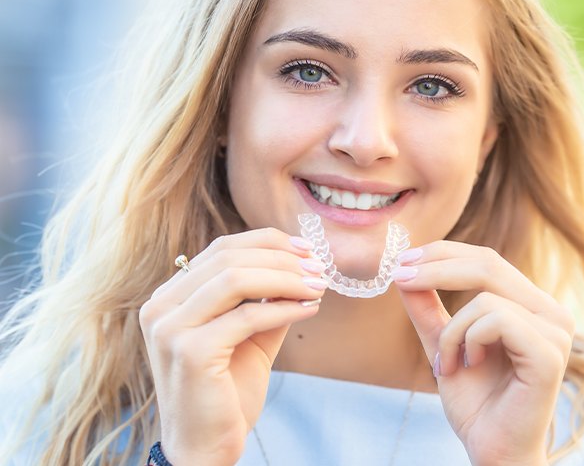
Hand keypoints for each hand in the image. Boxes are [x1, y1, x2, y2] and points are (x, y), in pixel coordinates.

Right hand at [139, 228, 326, 464]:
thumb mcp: (249, 335)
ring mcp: (170, 328)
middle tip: (319, 268)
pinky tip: (310, 309)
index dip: (267, 242)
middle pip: (228, 257)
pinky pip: (248, 316)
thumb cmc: (226, 392)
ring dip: (286, 278)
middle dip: (282, 258)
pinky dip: (285, 308)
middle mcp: (160, 306)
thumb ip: (266, 299)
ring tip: (318, 286)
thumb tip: (303, 266)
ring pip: (236, 279)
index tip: (306, 249)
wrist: (205, 449)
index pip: (221, 248)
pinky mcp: (190, 352)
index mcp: (170, 297)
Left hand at [394, 241, 573, 465]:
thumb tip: (404, 270)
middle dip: (436, 267)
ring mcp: (555, 332)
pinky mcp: (550, 353)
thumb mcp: (442, 343)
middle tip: (401, 277)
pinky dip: (467, 340)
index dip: (443, 253)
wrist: (492, 451)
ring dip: (451, 330)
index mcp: (530, 305)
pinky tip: (469, 366)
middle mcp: (550, 312)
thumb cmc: (475, 401)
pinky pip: (496, 320)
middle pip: (488, 263)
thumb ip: (427, 308)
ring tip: (447, 363)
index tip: (403, 260)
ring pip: (485, 297)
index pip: (486, 259)